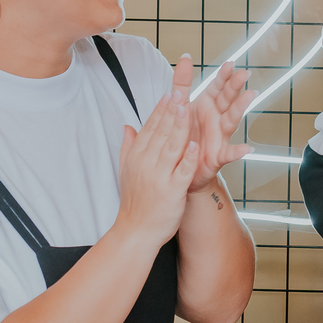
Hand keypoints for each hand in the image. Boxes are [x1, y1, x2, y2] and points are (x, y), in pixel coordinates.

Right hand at [116, 91, 202, 248]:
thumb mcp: (126, 171)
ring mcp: (159, 177)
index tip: (170, 93)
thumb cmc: (135, 202)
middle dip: (172, 111)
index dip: (161, 110)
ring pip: (172, 147)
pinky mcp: (172, 191)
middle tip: (181, 91)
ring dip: (180, 127)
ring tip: (188, 109)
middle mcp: (146, 164)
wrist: (136, 231)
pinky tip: (197, 144)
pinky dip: (189, 158)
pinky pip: (182, 171)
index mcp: (137, 156)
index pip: (150, 128)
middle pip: (161, 132)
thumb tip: (127, 126)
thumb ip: (128, 146)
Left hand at [177, 58, 252, 193]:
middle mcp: (215, 119)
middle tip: (244, 74)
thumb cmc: (184, 135)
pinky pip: (228, 154)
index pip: (217, 87)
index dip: (223, 76)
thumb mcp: (181, 105)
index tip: (230, 64)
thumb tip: (184, 57)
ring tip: (250, 96)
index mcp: (206, 106)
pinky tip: (247, 149)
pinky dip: (237, 152)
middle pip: (227, 99)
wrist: (180, 167)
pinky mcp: (216, 156)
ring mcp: (218, 137)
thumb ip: (182, 82)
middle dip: (235, 86)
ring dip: (240, 108)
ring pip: (231, 120)